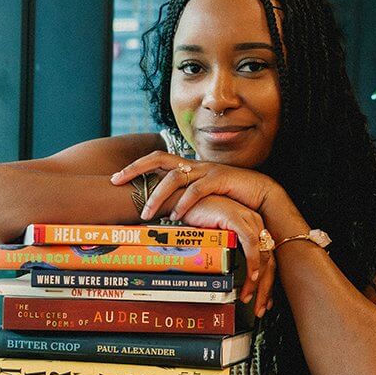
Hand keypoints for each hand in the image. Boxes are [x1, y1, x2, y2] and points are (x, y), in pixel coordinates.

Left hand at [110, 150, 278, 220]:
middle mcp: (193, 165)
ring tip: (146, 213)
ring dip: (157, 195)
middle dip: (135, 168)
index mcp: (187, 166)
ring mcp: (206, 170)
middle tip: (116, 181)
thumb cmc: (230, 196)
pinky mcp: (220, 179)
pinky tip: (176, 216)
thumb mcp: (201, 195)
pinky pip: (198, 190)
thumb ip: (183, 198)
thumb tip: (162, 212)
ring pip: (174, 177)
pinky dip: (184, 203)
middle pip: (158, 158)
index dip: (135, 166)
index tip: (114, 178)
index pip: (155, 159)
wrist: (261, 192)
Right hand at [179, 195, 274, 315]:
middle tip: (259, 306)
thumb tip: (227, 276)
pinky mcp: (235, 216)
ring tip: (248, 295)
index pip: (266, 257)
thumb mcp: (215, 238)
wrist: (180, 202)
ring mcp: (245, 218)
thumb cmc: (194, 218)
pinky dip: (253, 260)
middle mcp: (252, 221)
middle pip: (268, 258)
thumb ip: (225, 251)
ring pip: (262, 253)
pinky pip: (250, 243)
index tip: (263, 300)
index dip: (266, 281)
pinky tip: (251, 274)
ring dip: (257, 279)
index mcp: (250, 226)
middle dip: (265, 287)